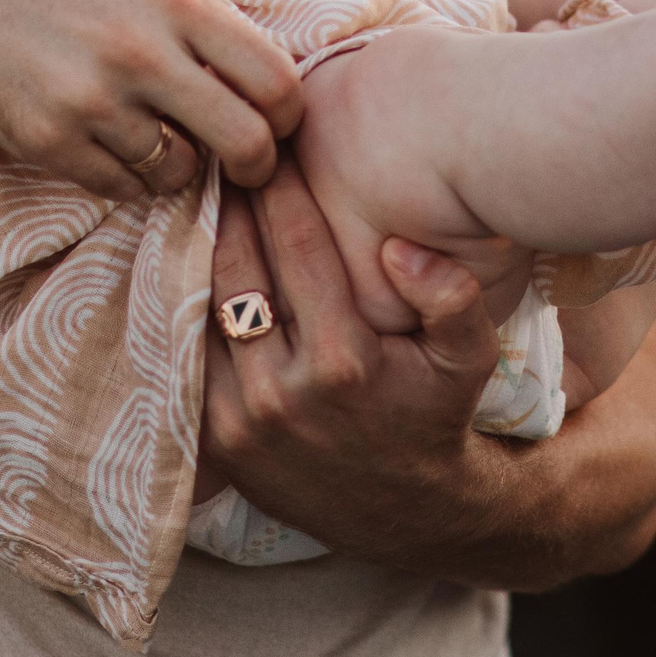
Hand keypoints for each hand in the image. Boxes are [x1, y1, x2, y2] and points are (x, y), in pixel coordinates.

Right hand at [0, 0, 305, 202]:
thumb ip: (210, 27)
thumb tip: (281, 91)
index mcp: (178, 3)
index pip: (275, 80)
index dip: (288, 117)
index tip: (277, 125)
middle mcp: (140, 51)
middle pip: (243, 139)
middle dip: (256, 165)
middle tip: (247, 167)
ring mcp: (93, 100)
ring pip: (179, 171)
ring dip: (178, 167)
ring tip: (154, 136)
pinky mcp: (51, 141)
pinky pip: (123, 188)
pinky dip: (128, 178)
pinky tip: (107, 143)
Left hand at [199, 158, 524, 560]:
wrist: (406, 512)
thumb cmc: (438, 416)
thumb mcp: (469, 359)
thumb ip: (453, 297)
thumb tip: (399, 247)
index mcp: (344, 361)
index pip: (297, 246)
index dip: (281, 187)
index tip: (271, 144)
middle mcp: (282, 390)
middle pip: (235, 266)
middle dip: (229, 203)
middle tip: (221, 152)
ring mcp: (240, 418)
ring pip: (201, 306)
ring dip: (198, 246)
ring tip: (197, 194)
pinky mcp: (215, 440)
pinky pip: (187, 352)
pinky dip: (186, 303)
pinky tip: (188, 260)